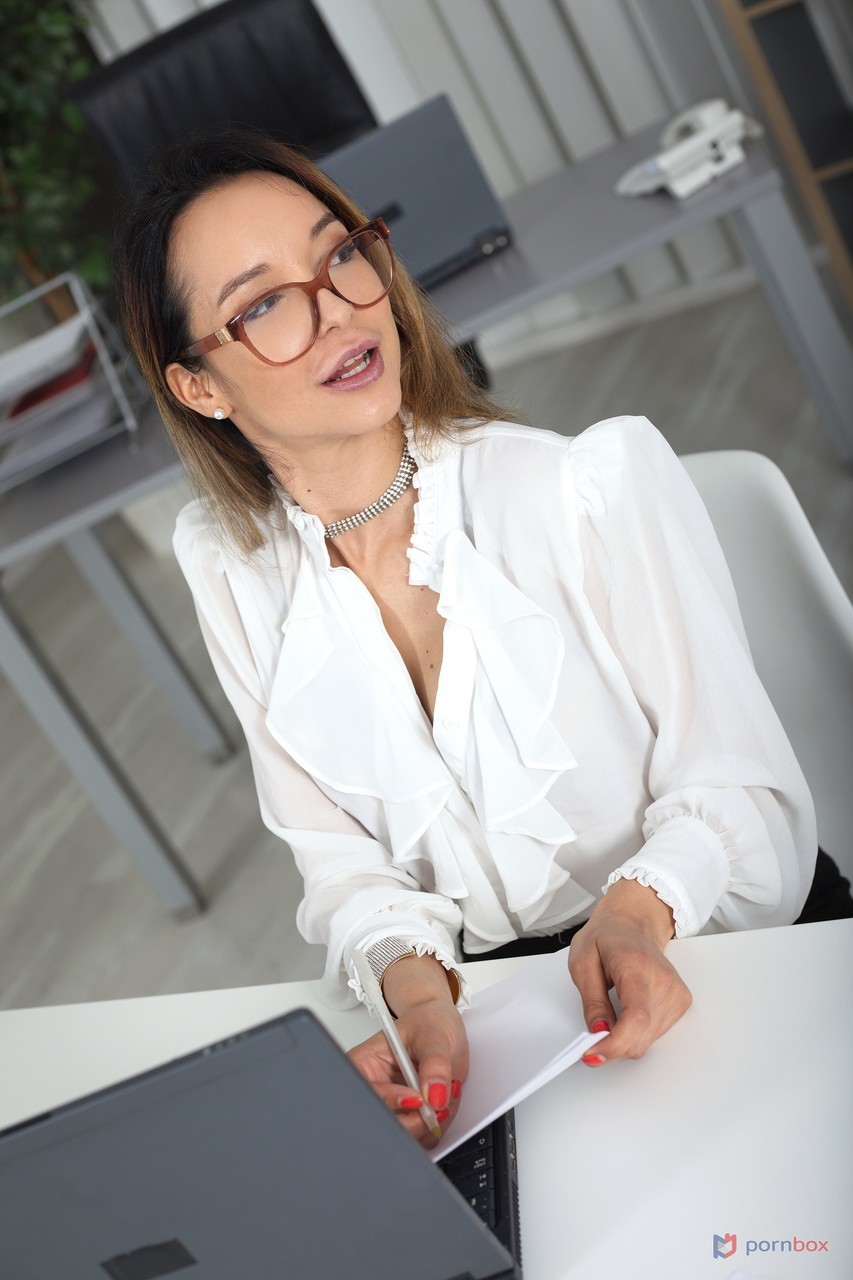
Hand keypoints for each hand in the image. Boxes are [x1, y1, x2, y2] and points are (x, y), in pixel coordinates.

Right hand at [347, 954, 468, 1146]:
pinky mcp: (413, 1118)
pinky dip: (441, 1123)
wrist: (443, 1027)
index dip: (391, 1101)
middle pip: (384, 1122)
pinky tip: (445, 1098)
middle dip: (415, 1119)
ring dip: (433, 1120)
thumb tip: (435, 1094)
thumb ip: (435, 1064)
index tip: (417, 1097)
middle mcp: (377, 1090)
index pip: (368, 1094)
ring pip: (406, 1135)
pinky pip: (425, 1136)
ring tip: (445, 1090)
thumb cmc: (429, 1022)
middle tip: (437, 1102)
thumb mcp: (433, 1035)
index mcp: (365, 1065)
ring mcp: (394, 1107)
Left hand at [568, 878, 691, 1064]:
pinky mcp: (682, 1002)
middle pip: (640, 1037)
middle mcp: (664, 982)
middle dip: (611, 1045)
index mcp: (637, 967)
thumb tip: (599, 1033)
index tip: (592, 1053)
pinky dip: (636, 1033)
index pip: (635, 1018)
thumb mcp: (582, 962)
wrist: (633, 923)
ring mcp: (677, 993)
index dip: (614, 1044)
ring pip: (646, 1042)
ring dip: (623, 1039)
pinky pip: (655, 1035)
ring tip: (610, 1011)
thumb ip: (591, 1001)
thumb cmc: (607, 938)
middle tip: (591, 1034)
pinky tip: (627, 1010)